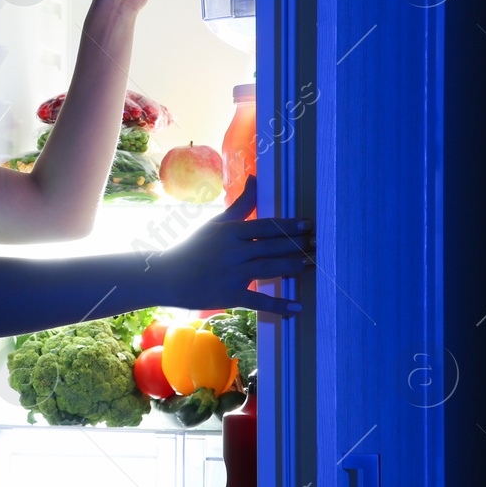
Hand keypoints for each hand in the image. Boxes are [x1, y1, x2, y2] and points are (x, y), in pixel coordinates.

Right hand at [149, 177, 312, 316]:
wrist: (167, 277)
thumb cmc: (193, 247)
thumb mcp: (215, 223)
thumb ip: (240, 204)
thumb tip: (256, 179)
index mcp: (229, 231)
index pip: (265, 226)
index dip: (289, 226)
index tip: (308, 225)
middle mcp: (232, 251)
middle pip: (272, 247)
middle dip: (298, 245)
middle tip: (319, 244)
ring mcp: (232, 274)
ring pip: (270, 269)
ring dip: (293, 267)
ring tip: (312, 265)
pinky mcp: (230, 295)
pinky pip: (259, 300)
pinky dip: (279, 305)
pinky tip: (297, 307)